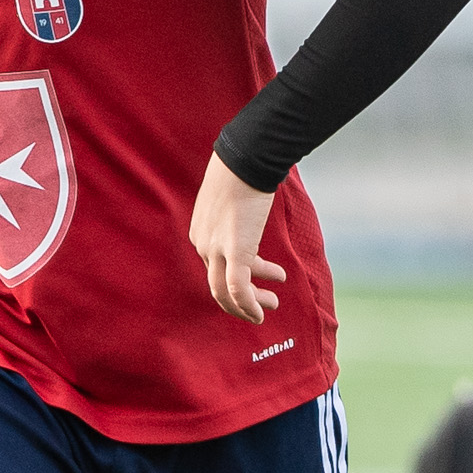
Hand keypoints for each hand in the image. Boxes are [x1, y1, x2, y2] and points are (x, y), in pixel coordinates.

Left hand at [188, 154, 285, 323]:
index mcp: (200, 233)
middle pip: (216, 286)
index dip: (240, 276)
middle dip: (241, 301)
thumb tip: (250, 213)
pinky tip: (261, 312)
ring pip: (226, 292)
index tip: (264, 273)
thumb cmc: (243, 172)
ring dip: (249, 305)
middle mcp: (203, 244)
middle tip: (265, 301)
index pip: (215, 267)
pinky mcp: (235, 250)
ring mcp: (216, 249)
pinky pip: (239, 288)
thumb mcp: (231, 198)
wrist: (246, 160)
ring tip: (272, 304)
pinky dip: (249, 305)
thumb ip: (234, 215)